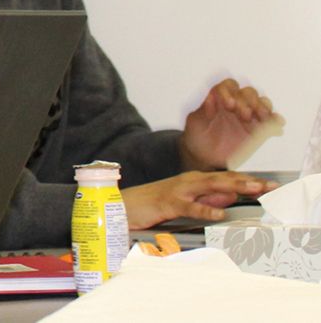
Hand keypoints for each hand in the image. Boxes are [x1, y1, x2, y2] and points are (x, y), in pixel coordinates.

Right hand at [120, 170, 277, 228]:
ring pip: (211, 186)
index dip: (250, 181)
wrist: (123, 205)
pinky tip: (219, 214)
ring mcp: (179, 191)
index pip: (227, 179)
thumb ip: (206, 200)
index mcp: (194, 181)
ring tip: (254, 190)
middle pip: (224, 179)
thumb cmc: (153, 205)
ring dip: (234, 187)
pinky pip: (190, 206)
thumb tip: (228, 199)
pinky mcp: (169, 203)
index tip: (270, 185)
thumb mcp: (185, 202)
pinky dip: (206, 209)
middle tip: (270, 185)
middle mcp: (189, 182)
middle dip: (249, 181)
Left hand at [180, 78, 277, 170]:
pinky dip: (276, 122)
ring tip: (261, 118)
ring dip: (263, 108)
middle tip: (244, 116)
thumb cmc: (199, 135)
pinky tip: (277, 128)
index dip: (230, 92)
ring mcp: (250, 116)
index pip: (229, 85)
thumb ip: (203, 109)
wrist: (205, 156)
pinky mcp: (260, 129)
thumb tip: (211, 96)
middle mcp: (237, 104)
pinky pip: (273, 121)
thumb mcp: (195, 122)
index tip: (228, 106)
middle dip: (247, 101)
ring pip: (263, 102)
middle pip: (249, 92)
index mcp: (221, 99)